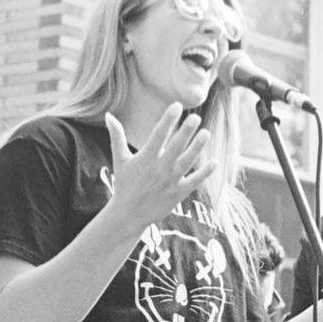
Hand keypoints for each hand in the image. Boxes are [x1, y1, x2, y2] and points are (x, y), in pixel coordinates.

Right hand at [105, 105, 216, 232]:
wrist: (129, 215)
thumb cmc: (125, 184)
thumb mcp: (120, 159)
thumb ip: (117, 136)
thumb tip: (108, 115)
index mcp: (146, 158)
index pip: (158, 135)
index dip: (168, 120)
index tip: (177, 106)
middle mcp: (159, 169)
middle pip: (175, 147)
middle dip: (186, 132)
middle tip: (196, 118)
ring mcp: (170, 182)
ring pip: (187, 162)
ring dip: (197, 148)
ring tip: (206, 133)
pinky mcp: (178, 193)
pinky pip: (194, 181)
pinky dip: (205, 173)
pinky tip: (214, 162)